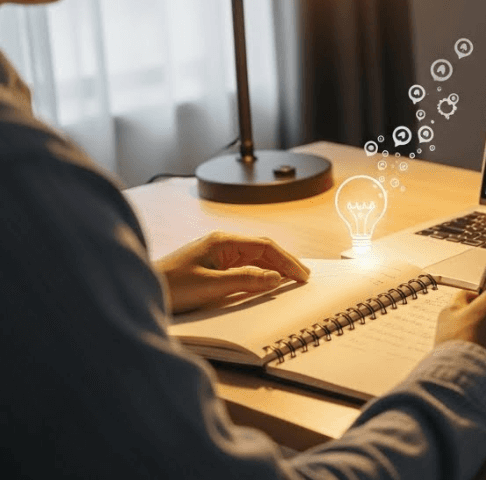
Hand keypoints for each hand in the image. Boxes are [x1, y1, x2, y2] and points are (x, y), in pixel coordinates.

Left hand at [155, 231, 310, 313]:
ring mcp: (216, 255)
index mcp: (222, 242)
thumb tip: (275, 278)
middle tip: (303, 278)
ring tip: (290, 280)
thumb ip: (245, 280)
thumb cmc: (168, 286)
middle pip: (261, 250)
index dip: (286, 260)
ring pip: (253, 258)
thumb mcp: (210, 286)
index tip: (301, 275)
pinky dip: (258, 274)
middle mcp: (220, 244)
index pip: (264, 246)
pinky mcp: (211, 267)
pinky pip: (242, 268)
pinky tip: (265, 283)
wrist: (138, 289)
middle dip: (284, 262)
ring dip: (273, 268)